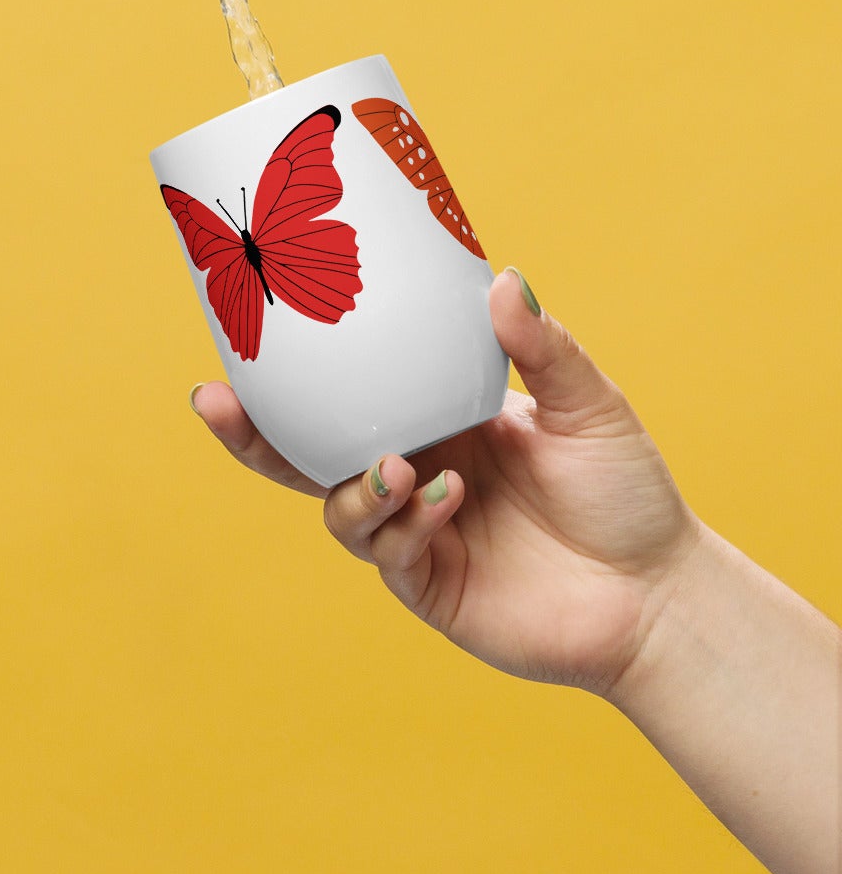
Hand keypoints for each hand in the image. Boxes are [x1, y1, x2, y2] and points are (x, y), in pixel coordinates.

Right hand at [192, 271, 700, 694]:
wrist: (659, 596)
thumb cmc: (625, 495)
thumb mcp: (588, 406)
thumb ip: (542, 349)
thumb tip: (504, 277)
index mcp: (433, 421)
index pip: (345, 393)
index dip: (289, 373)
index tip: (242, 329)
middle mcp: (410, 472)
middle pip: (303, 454)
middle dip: (250, 434)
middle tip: (214, 400)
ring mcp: (413, 531)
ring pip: (337, 505)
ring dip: (355, 485)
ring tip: (399, 467)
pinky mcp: (426, 584)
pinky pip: (386, 551)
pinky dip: (403, 522)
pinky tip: (446, 499)